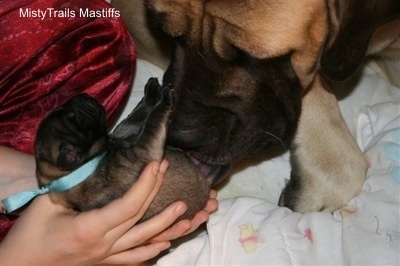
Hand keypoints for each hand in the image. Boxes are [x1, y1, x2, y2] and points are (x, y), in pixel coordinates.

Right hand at [0, 160, 217, 264]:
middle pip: (141, 219)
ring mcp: (106, 258)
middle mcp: (104, 246)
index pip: (129, 205)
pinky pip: (134, 259)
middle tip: (170, 173)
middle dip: (159, 193)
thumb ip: (73, 184)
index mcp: (90, 229)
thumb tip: (97, 165)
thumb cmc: (29, 235)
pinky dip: (153, 250)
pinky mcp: (104, 264)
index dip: (146, 183)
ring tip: (192, 215)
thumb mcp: (47, 202)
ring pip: (146, 243)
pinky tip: (166, 243)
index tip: (157, 164)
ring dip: (170, 228)